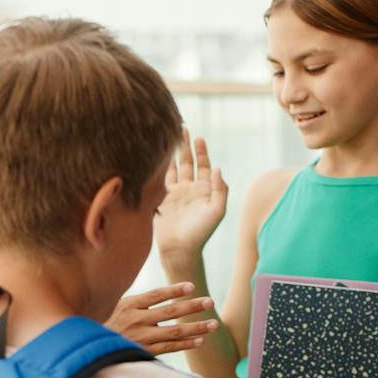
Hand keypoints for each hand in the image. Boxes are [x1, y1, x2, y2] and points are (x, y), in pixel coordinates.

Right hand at [105, 283, 218, 355]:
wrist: (92, 347)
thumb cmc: (110, 324)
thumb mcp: (118, 307)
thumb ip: (141, 302)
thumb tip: (168, 295)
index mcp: (130, 305)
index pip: (156, 295)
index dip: (174, 291)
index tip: (192, 287)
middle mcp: (136, 320)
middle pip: (170, 311)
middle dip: (192, 307)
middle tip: (210, 302)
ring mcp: (141, 337)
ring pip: (174, 332)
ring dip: (196, 328)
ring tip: (214, 324)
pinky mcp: (144, 351)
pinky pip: (169, 348)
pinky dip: (185, 344)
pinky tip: (200, 341)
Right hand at [154, 127, 227, 257]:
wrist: (179, 248)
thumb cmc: (201, 232)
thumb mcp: (217, 211)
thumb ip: (221, 189)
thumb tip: (219, 168)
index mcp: (205, 190)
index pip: (204, 166)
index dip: (202, 151)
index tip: (198, 138)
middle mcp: (190, 189)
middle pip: (188, 162)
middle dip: (186, 146)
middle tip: (182, 128)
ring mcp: (175, 193)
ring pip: (174, 167)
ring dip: (172, 153)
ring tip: (168, 137)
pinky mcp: (161, 198)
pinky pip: (161, 178)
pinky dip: (160, 166)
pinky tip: (156, 154)